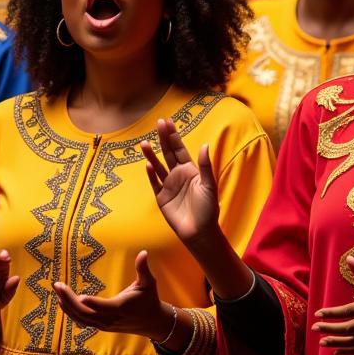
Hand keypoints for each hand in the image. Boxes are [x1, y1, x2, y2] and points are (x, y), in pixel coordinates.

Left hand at [53, 250, 172, 342]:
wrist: (151, 322)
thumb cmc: (149, 298)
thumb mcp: (149, 282)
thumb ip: (143, 268)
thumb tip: (143, 252)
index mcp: (122, 307)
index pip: (104, 307)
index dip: (92, 302)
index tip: (80, 296)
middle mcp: (111, 319)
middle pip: (86, 313)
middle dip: (70, 300)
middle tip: (58, 286)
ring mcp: (104, 325)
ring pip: (81, 318)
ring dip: (67, 305)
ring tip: (57, 290)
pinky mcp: (100, 326)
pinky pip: (82, 321)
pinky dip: (71, 312)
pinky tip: (62, 301)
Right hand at [143, 119, 219, 251]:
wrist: (199, 232)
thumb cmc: (208, 209)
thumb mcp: (209, 186)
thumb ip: (205, 166)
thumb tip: (204, 145)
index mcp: (191, 170)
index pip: (180, 149)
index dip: (174, 136)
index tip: (168, 122)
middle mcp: (178, 175)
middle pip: (168, 153)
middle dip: (163, 138)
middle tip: (158, 123)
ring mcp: (169, 186)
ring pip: (158, 166)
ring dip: (152, 155)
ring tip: (144, 143)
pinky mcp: (162, 198)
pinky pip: (155, 183)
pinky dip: (150, 174)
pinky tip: (147, 164)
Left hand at [312, 257, 353, 354]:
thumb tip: (347, 260)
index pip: (348, 311)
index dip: (331, 313)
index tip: (318, 312)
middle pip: (348, 329)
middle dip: (330, 329)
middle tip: (315, 328)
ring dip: (338, 343)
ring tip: (323, 343)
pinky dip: (353, 352)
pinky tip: (343, 352)